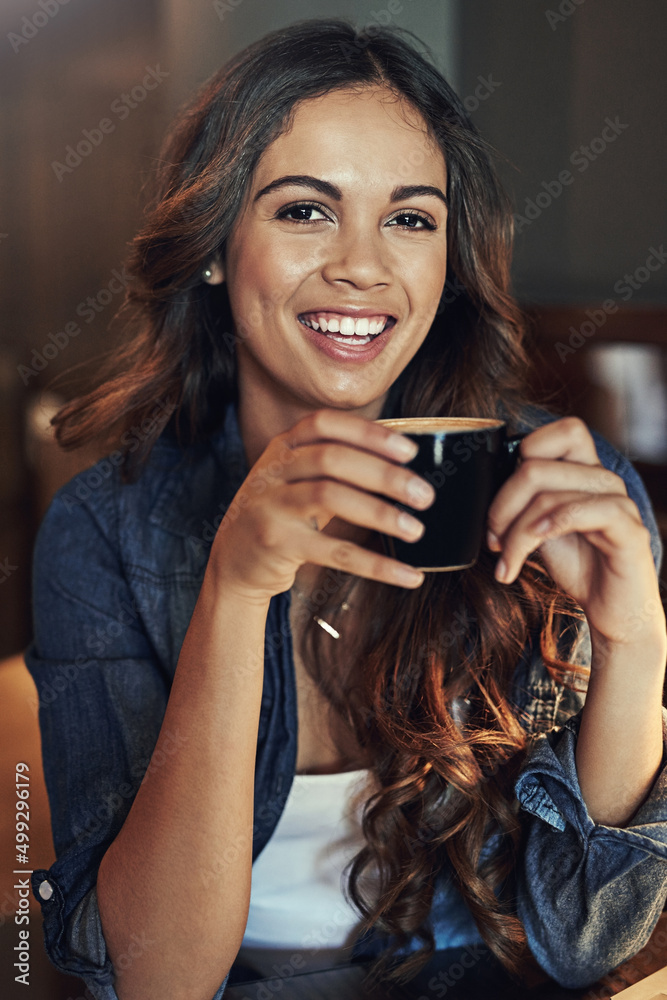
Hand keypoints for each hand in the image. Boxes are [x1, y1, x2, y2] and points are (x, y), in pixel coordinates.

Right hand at [208, 409, 434, 602]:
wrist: (233, 561)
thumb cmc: (282, 514)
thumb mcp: (298, 479)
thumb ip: (336, 464)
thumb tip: (404, 464)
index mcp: (283, 447)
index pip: (325, 424)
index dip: (369, 433)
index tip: (410, 451)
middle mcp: (273, 470)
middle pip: (333, 459)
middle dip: (384, 475)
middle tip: (425, 495)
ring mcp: (270, 505)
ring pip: (330, 497)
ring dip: (380, 513)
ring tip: (416, 530)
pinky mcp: (275, 543)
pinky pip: (334, 552)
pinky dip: (376, 564)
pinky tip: (408, 574)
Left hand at [487, 417, 665, 647]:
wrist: (612, 610)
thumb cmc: (579, 565)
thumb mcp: (541, 526)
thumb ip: (526, 500)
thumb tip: (484, 486)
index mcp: (586, 471)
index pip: (563, 430)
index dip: (524, 453)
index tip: (503, 501)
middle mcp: (605, 480)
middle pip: (535, 467)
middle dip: (501, 507)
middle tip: (493, 541)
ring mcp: (620, 503)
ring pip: (549, 494)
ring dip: (515, 532)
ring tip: (506, 560)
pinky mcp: (629, 530)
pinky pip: (585, 510)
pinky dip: (550, 526)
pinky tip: (535, 547)